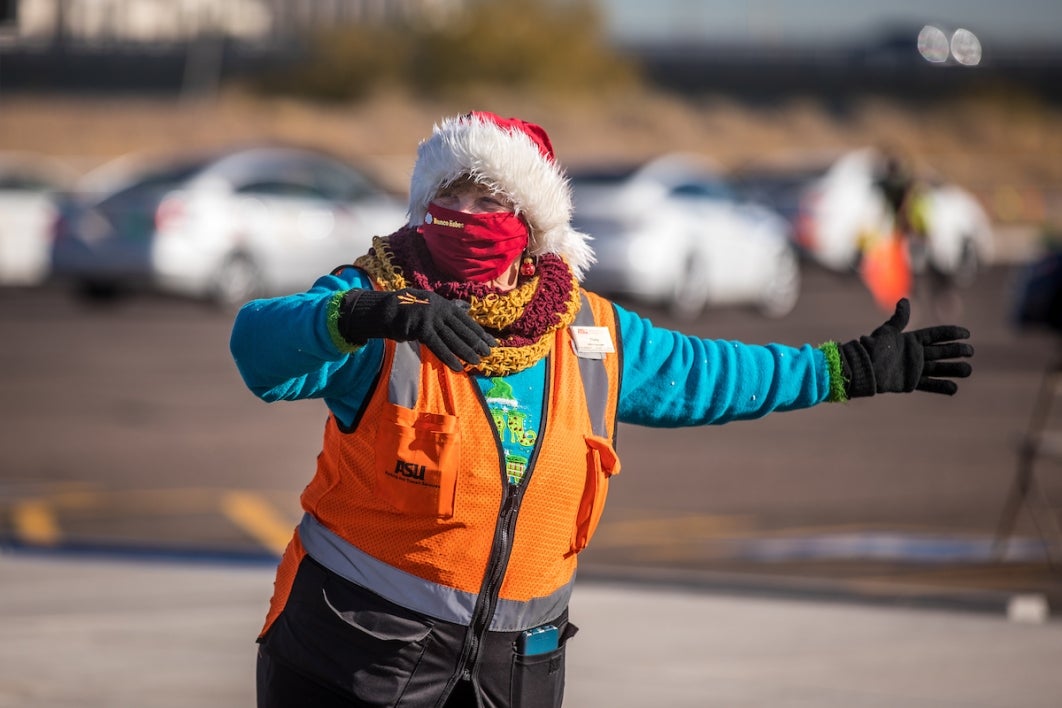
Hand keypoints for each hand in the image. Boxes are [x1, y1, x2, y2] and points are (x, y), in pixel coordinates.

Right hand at [338, 288, 495, 371]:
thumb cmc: (412, 308)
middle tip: (488, 353)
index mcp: (445, 304)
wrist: (388, 308)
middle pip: (462, 330)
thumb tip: (466, 307)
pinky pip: (438, 346)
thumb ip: (449, 308)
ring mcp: (431, 318)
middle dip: (476, 342)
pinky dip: (448, 357)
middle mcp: (440, 310)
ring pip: (452, 339)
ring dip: (465, 352)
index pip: (466, 321)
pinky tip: (457, 366)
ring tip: (476, 361)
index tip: (491, 342)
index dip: (479, 332)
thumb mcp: (432, 304)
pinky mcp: (421, 329)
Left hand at [839, 298, 972, 396]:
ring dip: (953, 369)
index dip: (951, 333)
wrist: (864, 368)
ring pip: (939, 368)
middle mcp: (915, 354)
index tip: (967, 333)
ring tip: (968, 370)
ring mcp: (914, 369)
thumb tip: (904, 300)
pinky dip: (941, 386)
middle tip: (970, 351)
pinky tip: (955, 388)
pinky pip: (929, 384)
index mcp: (911, 340)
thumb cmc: (873, 348)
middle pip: (941, 351)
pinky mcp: (910, 383)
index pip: (936, 335)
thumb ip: (898, 319)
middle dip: (957, 351)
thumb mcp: (886, 332)